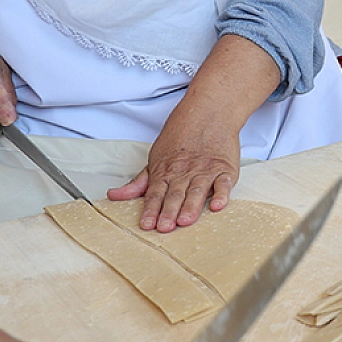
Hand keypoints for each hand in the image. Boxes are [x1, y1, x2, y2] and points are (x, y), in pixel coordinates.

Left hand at [108, 109, 238, 231]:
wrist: (208, 113)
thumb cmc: (181, 137)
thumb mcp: (155, 158)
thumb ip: (139, 182)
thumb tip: (115, 195)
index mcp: (166, 171)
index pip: (156, 193)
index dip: (151, 209)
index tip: (147, 224)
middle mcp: (185, 172)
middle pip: (175, 194)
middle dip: (169, 212)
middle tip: (165, 227)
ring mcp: (206, 171)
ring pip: (197, 191)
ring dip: (191, 207)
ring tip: (185, 221)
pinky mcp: (225, 169)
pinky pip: (224, 183)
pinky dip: (222, 194)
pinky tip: (217, 205)